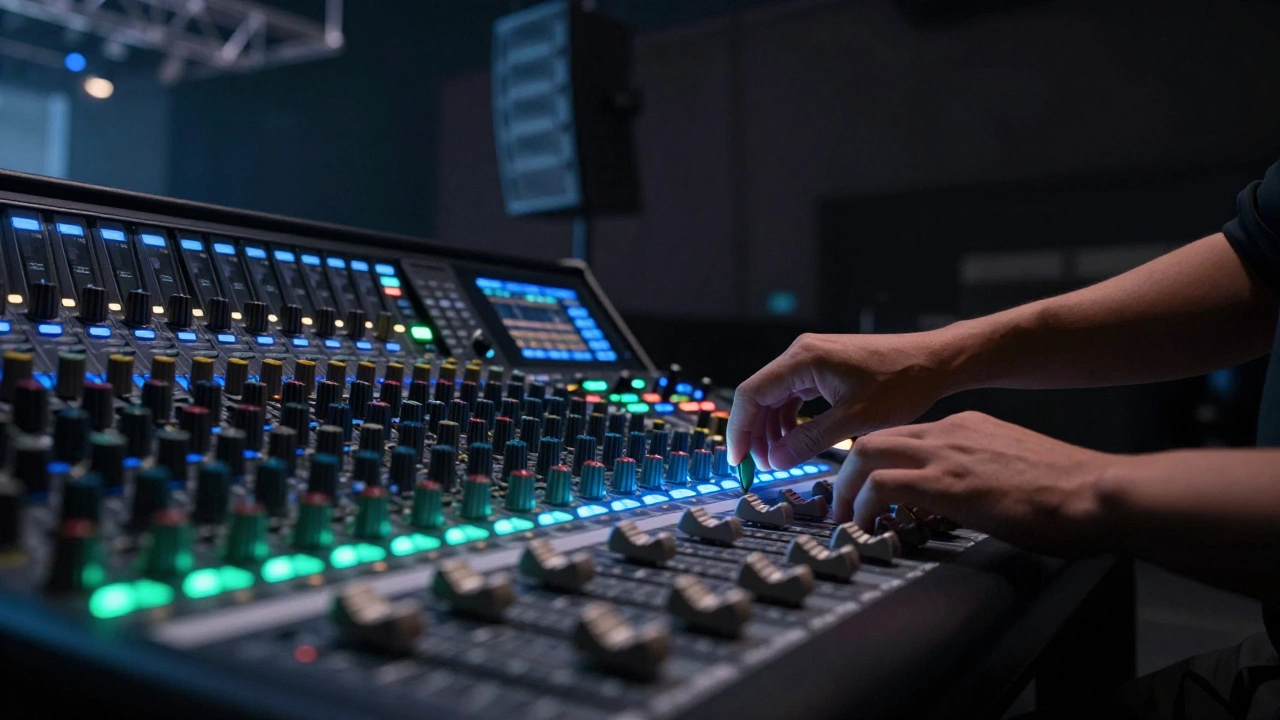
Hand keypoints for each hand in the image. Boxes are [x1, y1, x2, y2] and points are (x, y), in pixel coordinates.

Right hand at [726, 332, 953, 470]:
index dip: (740, 431)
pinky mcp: (822, 367)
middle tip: (760, 467)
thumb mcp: (854, 420)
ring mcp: (811, 359)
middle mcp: (801, 353)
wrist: (933, 362)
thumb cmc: (901, 383)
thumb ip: (810, 441)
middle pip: (759, 396)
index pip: (751, 394)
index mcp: (803, 359)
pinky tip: (796, 441)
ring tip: (780, 459)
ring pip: (774, 397)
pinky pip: (793, 395)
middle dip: (755, 433)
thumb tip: (776, 461)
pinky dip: (789, 420)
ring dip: (772, 429)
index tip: (739, 461)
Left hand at [841, 411, 1112, 555]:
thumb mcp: (1011, 469)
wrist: (1096, 492)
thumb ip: (978, 474)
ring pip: (866, 453)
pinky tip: (864, 527)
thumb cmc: (1069, 491)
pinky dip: (863, 505)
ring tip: (843, 519)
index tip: (861, 486)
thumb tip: (959, 502)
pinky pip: (882, 485)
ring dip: (845, 488)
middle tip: (838, 504)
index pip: (901, 435)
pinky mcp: (947, 483)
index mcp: (966, 427)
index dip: (874, 461)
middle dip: (845, 471)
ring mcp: (946, 454)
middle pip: (871, 437)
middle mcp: (950, 432)